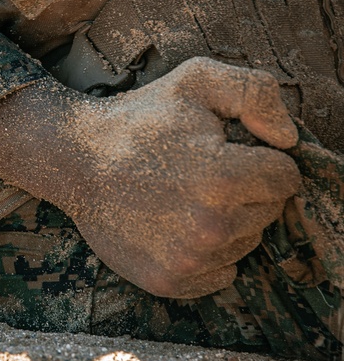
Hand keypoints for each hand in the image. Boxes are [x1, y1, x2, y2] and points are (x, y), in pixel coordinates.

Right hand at [0, 57, 300, 298]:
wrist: (72, 160)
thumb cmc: (138, 118)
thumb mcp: (197, 79)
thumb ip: (257, 93)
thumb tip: (288, 141)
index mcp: (225, 178)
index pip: (286, 177)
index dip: (258, 157)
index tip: (221, 149)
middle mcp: (212, 226)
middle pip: (268, 212)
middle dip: (245, 190)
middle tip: (194, 170)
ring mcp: (189, 260)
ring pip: (246, 242)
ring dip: (226, 221)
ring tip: (179, 196)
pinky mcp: (169, 281)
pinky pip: (221, 274)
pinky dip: (208, 254)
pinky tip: (174, 226)